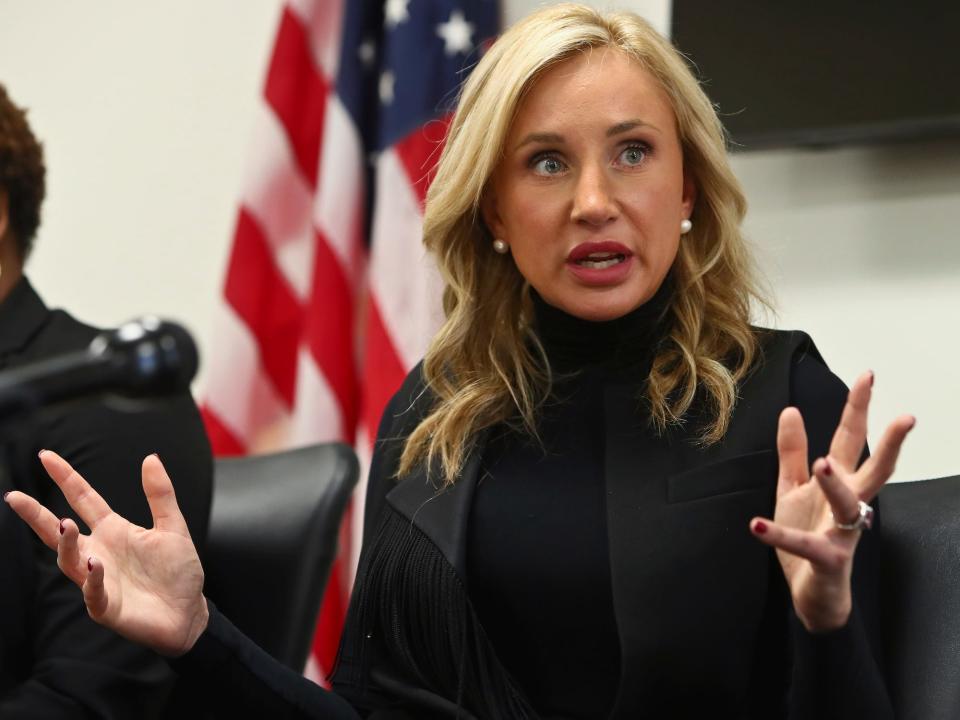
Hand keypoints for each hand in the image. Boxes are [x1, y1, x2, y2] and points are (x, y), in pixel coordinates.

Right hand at [4, 451, 207, 655]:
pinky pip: (92, 593)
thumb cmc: (178, 571)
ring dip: (65, 544)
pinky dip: (91, 580)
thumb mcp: (173, 526)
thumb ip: (161, 495)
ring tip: (66, 525)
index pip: (84, 499)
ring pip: (69, 561)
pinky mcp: (107, 607)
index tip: (46, 456)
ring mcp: (98, 580)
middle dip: (36, 515)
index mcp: (113, 530)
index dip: (66, 478)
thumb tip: (150, 457)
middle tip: (15, 496)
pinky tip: (94, 565)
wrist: (189, 613)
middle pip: (59, 532)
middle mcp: (98, 552)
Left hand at [750, 371, 913, 631]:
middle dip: (887, 442)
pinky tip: (756, 525)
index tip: (868, 375)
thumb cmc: (808, 536)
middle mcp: (848, 505)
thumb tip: (792, 410)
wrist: (813, 596)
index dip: (858, 408)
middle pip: (872, 468)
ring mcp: (841, 533)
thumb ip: (792, 452)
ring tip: (821, 463)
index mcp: (839, 483)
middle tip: (904, 416)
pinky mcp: (827, 560)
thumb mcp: (792, 488)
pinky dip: (779, 536)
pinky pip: (804, 546)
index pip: (850, 439)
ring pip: (848, 505)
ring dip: (835, 485)